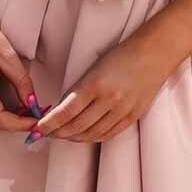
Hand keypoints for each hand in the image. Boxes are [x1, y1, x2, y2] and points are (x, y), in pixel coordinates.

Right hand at [0, 6, 39, 133]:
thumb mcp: (8, 56)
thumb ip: (21, 81)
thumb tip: (32, 102)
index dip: (20, 124)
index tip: (37, 120)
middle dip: (16, 125)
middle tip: (36, 116)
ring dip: (9, 121)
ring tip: (28, 111)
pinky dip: (1, 114)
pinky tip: (15, 106)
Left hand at [33, 35, 173, 142]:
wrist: (154, 54)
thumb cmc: (121, 55)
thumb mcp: (94, 68)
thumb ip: (79, 90)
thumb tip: (60, 110)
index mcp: (95, 84)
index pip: (66, 112)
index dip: (49, 124)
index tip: (37, 129)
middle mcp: (109, 100)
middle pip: (77, 127)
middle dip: (58, 133)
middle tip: (47, 133)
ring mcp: (122, 111)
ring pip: (92, 134)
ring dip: (74, 138)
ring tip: (63, 135)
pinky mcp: (133, 117)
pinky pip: (109, 134)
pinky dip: (93, 138)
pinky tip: (84, 136)